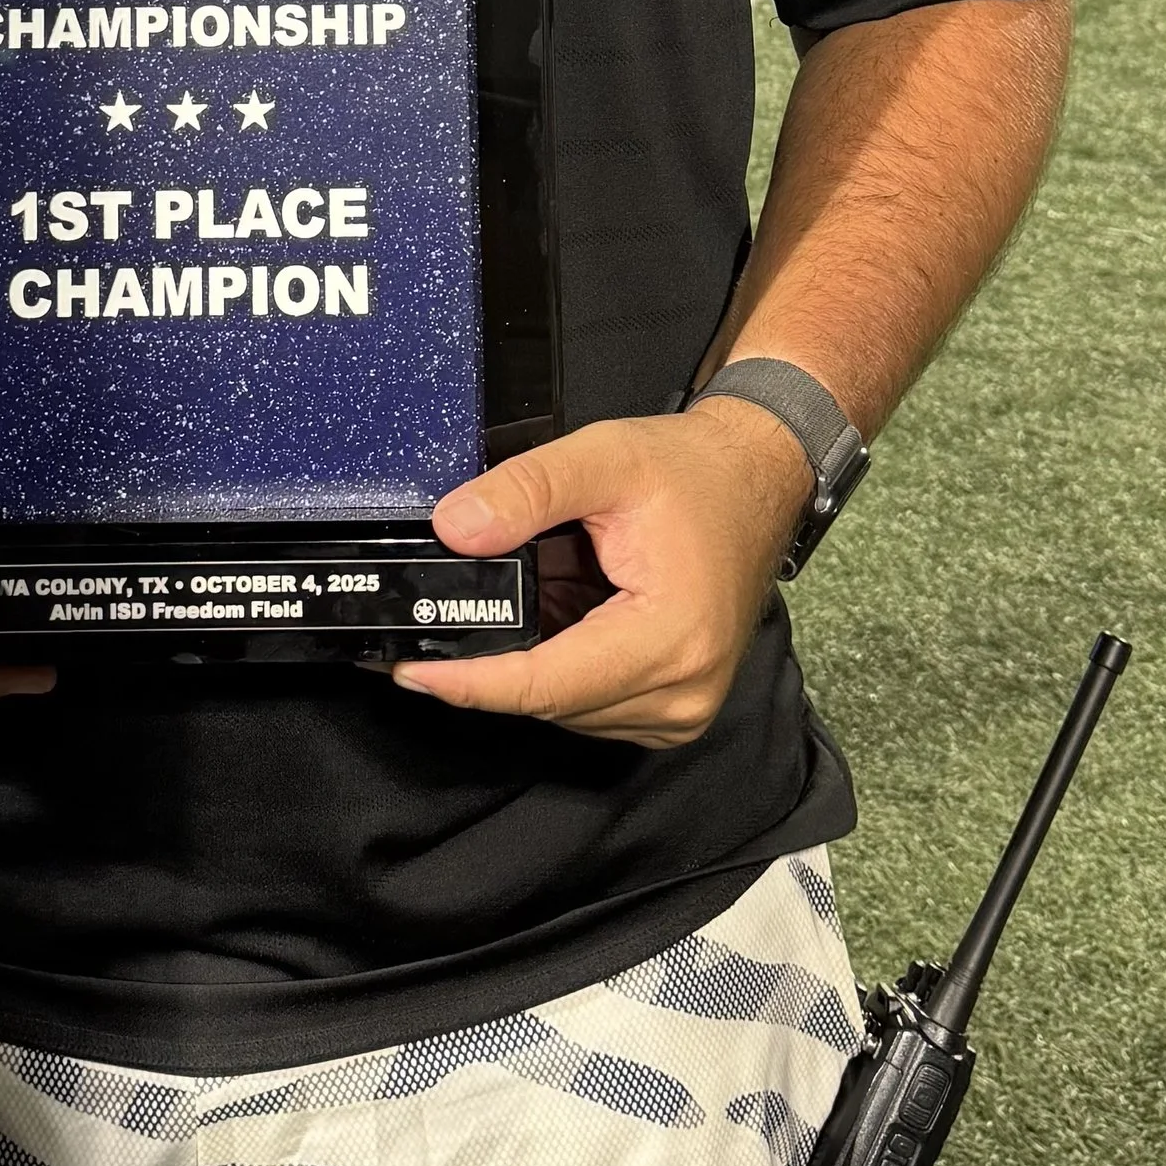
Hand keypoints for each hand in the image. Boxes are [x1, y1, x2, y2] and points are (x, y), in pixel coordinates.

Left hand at [392, 404, 810, 744]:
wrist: (757, 478)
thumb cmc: (695, 472)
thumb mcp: (603, 458)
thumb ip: (524, 490)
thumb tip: (454, 529)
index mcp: (671, 640)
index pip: (546, 685)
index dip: (471, 682)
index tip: (408, 672)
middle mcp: (682, 692)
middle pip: (549, 701)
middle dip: (489, 663)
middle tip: (435, 619)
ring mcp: (681, 707)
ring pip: (564, 707)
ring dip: (528, 658)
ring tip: (534, 585)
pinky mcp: (673, 704)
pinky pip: (588, 701)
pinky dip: (558, 663)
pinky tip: (556, 610)